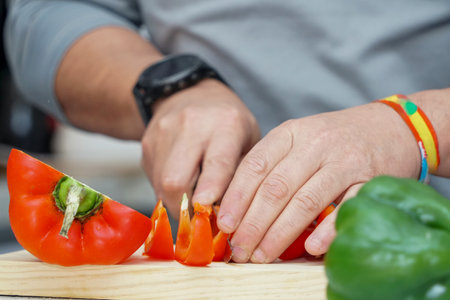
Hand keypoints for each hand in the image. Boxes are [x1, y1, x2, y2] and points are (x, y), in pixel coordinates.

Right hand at [141, 79, 259, 216]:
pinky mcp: (146, 143)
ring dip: (177, 202)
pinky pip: (154, 179)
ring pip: (162, 185)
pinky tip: (182, 182)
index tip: (207, 211)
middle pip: (176, 180)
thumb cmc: (228, 122)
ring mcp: (163, 133)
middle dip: (186, 208)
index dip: (210, 191)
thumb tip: (231, 214)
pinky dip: (168, 190)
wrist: (189, 92)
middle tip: (201, 218)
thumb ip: (242, 174)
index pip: (216, 164)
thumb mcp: (248, 140)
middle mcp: (191, 125)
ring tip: (193, 199)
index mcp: (225, 124)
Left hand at [217, 102, 420, 262]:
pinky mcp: (371, 179)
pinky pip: (346, 207)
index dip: (236, 197)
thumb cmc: (333, 139)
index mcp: (291, 133)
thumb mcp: (298, 139)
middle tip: (239, 249)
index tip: (224, 224)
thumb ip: (272, 165)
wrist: (390, 126)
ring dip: (280, 232)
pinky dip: (328, 229)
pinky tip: (311, 248)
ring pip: (305, 200)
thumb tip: (237, 208)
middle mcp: (315, 144)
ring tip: (262, 255)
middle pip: (276, 187)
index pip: (255, 165)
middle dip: (253, 223)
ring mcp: (344, 161)